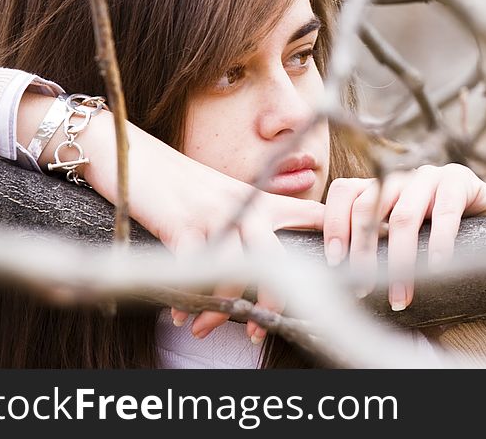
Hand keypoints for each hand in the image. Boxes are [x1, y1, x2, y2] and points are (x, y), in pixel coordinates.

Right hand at [18, 93, 324, 340]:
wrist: (132, 154)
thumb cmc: (180, 182)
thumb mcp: (225, 192)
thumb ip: (251, 216)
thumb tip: (268, 255)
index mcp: (259, 198)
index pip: (311, 213)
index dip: (335, 238)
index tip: (353, 272)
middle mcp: (243, 205)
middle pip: (276, 258)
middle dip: (274, 300)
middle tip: (259, 331)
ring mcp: (214, 214)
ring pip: (236, 270)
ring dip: (224, 308)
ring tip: (209, 329)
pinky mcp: (182, 225)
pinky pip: (194, 271)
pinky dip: (187, 299)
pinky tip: (181, 315)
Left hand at [322, 163, 485, 310]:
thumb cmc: (442, 238)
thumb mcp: (403, 240)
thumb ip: (373, 244)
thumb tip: (333, 267)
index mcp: (382, 187)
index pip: (345, 191)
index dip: (334, 223)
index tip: (334, 261)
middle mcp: (402, 177)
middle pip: (368, 204)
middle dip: (362, 250)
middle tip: (363, 288)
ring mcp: (431, 175)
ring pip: (403, 214)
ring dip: (399, 259)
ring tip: (400, 294)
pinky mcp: (461, 180)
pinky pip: (446, 211)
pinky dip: (439, 244)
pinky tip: (438, 268)